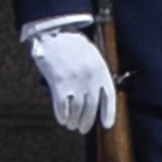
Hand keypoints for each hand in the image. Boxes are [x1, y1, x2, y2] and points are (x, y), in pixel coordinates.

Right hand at [24, 20, 116, 135]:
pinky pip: (62, 107)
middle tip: (83, 128)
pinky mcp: (59, 84)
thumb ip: (96, 73)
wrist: (52, 33)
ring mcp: (75, 81)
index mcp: (100, 69)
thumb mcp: (91, 54)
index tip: (106, 125)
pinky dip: (62, 116)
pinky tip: (63, 119)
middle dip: (87, 121)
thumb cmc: (70, 44)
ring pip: (77, 110)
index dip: (109, 113)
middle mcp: (90, 77)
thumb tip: (97, 95)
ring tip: (72, 125)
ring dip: (74, 121)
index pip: (109, 96)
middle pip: (91, 108)